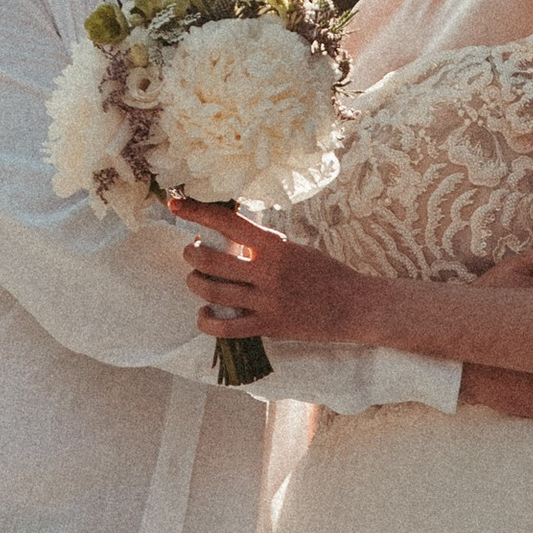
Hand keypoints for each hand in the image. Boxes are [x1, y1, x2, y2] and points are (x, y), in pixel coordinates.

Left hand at [175, 199, 370, 345]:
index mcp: (275, 246)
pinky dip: (206, 322)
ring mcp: (267, 301)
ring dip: (195, 282)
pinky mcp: (268, 327)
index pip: (228, 222)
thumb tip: (232, 236)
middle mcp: (268, 272)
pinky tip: (204, 315)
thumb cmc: (326, 274)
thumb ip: (265, 246)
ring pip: (212, 291)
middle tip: (192, 252)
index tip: (176, 205)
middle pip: (210, 259)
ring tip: (196, 279)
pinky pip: (225, 328)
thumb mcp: (296, 249)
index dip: (197, 212)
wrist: (355, 306)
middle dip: (191, 254)